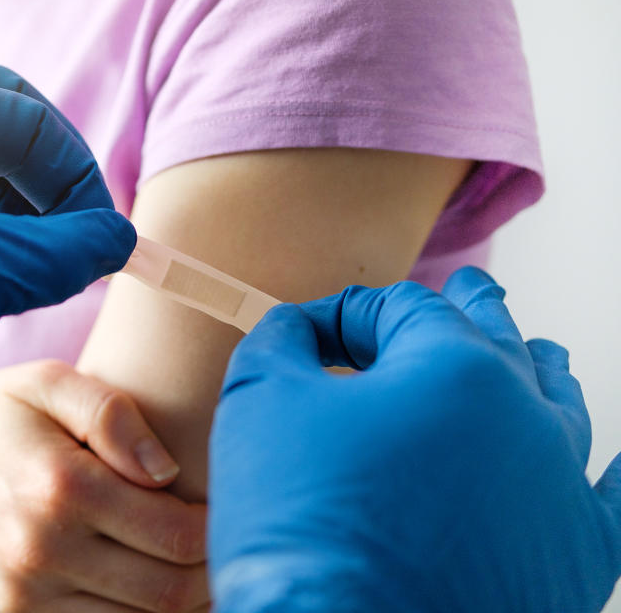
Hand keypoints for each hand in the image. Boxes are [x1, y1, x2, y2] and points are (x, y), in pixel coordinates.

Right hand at [0, 360, 209, 612]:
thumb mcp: (42, 383)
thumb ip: (111, 414)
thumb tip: (166, 470)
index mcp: (60, 488)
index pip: (178, 537)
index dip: (218, 531)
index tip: (223, 513)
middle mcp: (40, 553)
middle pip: (165, 593)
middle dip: (206, 574)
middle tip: (212, 546)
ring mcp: (17, 600)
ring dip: (169, 601)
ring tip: (176, 565)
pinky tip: (129, 583)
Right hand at [209, 267, 620, 612]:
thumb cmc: (302, 524)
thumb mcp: (259, 401)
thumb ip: (282, 340)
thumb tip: (299, 326)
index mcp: (456, 366)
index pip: (406, 307)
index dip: (355, 311)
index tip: (323, 333)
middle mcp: (527, 414)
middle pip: (499, 338)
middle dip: (471, 309)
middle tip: (469, 288)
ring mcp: (560, 487)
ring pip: (560, 404)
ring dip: (540, 370)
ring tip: (536, 351)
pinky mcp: (575, 556)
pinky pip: (609, 499)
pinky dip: (608, 474)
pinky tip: (610, 463)